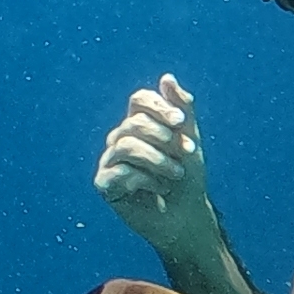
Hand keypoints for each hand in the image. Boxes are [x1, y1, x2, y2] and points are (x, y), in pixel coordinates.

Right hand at [94, 74, 207, 247]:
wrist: (186, 215)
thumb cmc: (187, 177)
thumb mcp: (189, 139)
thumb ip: (181, 109)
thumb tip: (166, 77)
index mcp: (138, 124)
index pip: (139, 100)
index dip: (159, 107)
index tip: (181, 122)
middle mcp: (119, 139)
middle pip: (134, 123)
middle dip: (165, 138)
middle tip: (187, 153)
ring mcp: (109, 161)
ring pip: (126, 145)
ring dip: (158, 160)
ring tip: (176, 174)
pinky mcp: (103, 184)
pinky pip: (120, 172)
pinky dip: (146, 179)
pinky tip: (160, 189)